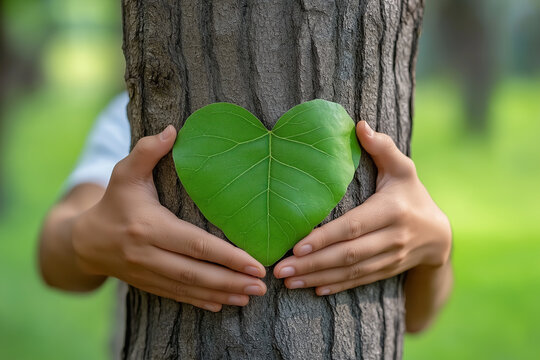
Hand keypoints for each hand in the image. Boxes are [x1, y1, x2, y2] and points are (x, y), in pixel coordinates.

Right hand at [72, 125, 266, 310]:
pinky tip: (225, 303)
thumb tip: (172, 129)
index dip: (226, 256)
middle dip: (231, 280)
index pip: (195, 244)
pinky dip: (202, 301)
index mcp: (149, 227)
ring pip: (189, 288)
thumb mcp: (124, 173)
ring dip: (223, 293)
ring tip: (251, 295)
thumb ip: (146, 151)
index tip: (254, 263)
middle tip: (262, 284)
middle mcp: (148, 254)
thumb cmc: (113, 202)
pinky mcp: (148, 284)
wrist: (84, 242)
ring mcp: (148, 273)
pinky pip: (178, 296)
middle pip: (196, 272)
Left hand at [273, 121, 451, 294]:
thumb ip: (382, 148)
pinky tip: (313, 288)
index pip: (353, 226)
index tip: (297, 245)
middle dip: (312, 263)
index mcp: (392, 210)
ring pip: (350, 272)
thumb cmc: (411, 194)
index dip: (326, 237)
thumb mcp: (403, 169)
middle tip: (280, 269)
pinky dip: (336, 286)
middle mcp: (392, 237)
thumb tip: (359, 125)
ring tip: (288, 281)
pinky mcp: (386, 271)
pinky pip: (359, 281)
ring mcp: (390, 258)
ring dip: (317, 277)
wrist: (439, 236)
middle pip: (347, 254)